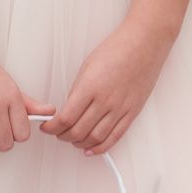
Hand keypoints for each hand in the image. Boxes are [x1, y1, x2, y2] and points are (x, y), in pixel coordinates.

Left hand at [44, 21, 174, 154]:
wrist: (144, 43)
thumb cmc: (117, 49)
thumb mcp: (87, 66)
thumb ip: (78, 91)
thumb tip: (69, 110)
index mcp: (90, 87)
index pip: (66, 118)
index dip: (52, 128)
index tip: (47, 127)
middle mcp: (105, 100)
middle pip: (78, 131)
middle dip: (63, 136)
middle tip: (58, 133)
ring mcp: (120, 108)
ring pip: (95, 138)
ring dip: (80, 143)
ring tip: (73, 140)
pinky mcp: (132, 112)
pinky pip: (115, 137)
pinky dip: (101, 147)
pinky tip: (91, 148)